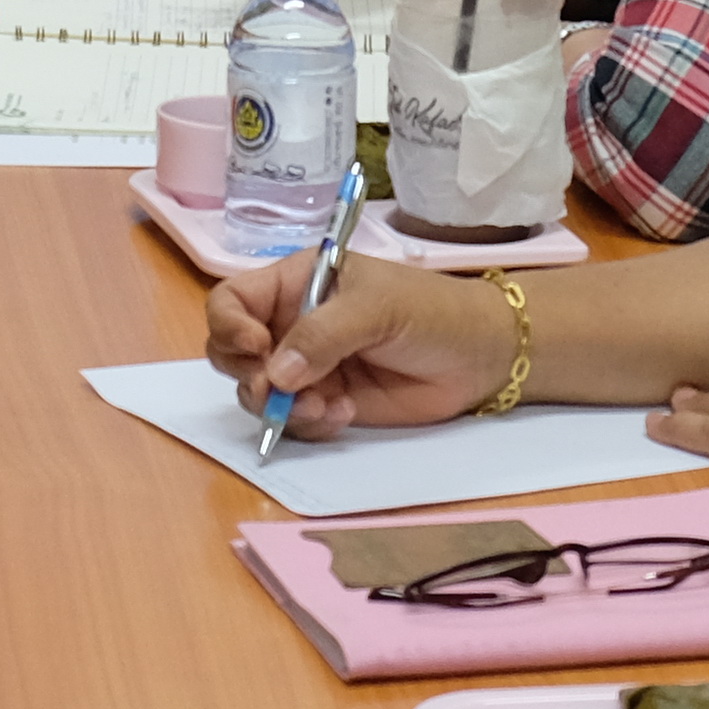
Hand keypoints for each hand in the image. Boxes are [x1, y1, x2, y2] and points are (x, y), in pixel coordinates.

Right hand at [203, 254, 519, 442]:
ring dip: (280, 407)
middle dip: (247, 376)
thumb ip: (324, 335)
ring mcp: (307, 368)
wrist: (479, 357)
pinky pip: (293, 421)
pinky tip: (343, 414)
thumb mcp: (377, 308)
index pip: (233, 300)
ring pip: (258, 393)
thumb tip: (276, 373)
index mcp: (295, 284)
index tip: (255, 348)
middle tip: (274, 393)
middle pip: (232, 352)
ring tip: (325, 406)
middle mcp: (291, 325)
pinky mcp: (326, 402)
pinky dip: (308, 424)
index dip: (229, 325)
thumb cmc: (430, 311)